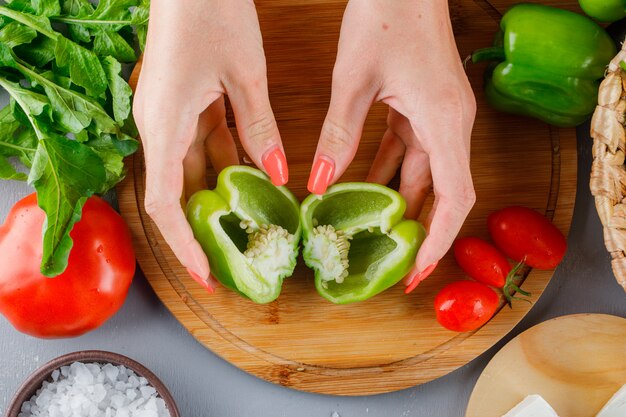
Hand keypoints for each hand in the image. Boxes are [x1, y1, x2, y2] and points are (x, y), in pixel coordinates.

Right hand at [133, 0, 287, 290]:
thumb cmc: (210, 13)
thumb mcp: (244, 76)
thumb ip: (259, 128)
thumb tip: (277, 176)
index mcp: (163, 125)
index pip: (165, 205)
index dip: (184, 247)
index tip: (206, 276)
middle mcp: (158, 126)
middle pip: (177, 193)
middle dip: (205, 228)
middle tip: (236, 258)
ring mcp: (168, 115)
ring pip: (194, 169)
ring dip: (221, 195)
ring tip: (253, 224)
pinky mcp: (182, 104)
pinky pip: (203, 143)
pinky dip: (227, 161)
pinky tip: (255, 176)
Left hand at [307, 0, 475, 291]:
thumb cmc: (387, 17)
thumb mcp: (354, 81)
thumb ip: (339, 136)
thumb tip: (320, 185)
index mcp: (443, 122)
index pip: (455, 197)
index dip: (439, 240)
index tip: (419, 272)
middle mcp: (451, 124)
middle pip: (443, 192)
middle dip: (420, 231)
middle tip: (394, 266)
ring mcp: (440, 116)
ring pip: (424, 173)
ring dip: (401, 203)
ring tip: (375, 235)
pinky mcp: (424, 107)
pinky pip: (410, 150)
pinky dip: (390, 172)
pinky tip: (364, 190)